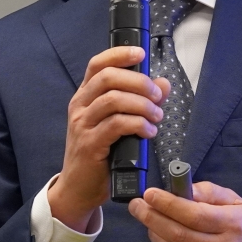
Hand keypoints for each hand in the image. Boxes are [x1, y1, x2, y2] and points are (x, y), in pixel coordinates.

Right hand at [49, 46, 171, 231]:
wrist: (78, 188)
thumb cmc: (100, 154)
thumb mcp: (119, 124)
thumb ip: (140, 102)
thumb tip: (163, 84)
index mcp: (85, 96)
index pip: (97, 64)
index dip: (119, 54)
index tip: (141, 53)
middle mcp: (80, 106)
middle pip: (108, 77)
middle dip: (138, 81)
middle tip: (157, 95)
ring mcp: (82, 125)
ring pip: (113, 100)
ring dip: (142, 104)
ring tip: (157, 116)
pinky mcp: (89, 144)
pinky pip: (116, 125)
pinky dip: (138, 124)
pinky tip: (148, 131)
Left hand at [128, 181, 241, 241]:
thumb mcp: (238, 203)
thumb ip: (210, 192)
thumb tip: (183, 189)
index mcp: (231, 225)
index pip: (193, 214)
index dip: (167, 203)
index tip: (150, 194)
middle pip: (177, 234)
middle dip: (151, 217)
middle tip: (137, 206)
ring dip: (154, 234)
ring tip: (149, 221)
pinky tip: (162, 240)